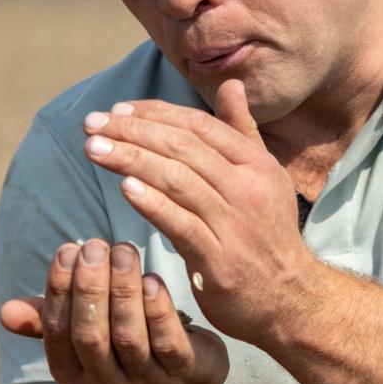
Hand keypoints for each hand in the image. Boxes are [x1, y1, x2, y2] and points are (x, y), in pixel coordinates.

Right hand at [0, 238, 228, 383]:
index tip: (68, 250)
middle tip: (95, 246)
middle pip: (91, 335)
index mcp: (74, 375)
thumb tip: (5, 312)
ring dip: (123, 290)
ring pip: (129, 336)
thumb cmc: (123, 347)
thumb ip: (49, 320)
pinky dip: (158, 309)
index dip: (60, 290)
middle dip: (90, 287)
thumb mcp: (85, 335)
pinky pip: (168, 342)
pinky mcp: (185, 374)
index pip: (58, 332)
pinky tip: (152, 279)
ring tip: (123, 251)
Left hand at [78, 79, 316, 345]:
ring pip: (177, 181)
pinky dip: (151, 203)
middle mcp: (248, 189)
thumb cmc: (268, 236)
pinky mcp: (219, 261)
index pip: (200, 126)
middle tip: (92, 124)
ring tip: (93, 149)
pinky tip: (124, 187)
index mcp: (257, 165)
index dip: (155, 113)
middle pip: (183, 148)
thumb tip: (231, 84)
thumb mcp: (265, 179)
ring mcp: (235, 225)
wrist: (290, 299)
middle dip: (132, 131)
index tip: (118, 110)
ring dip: (131, 160)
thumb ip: (243, 132)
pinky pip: (180, 224)